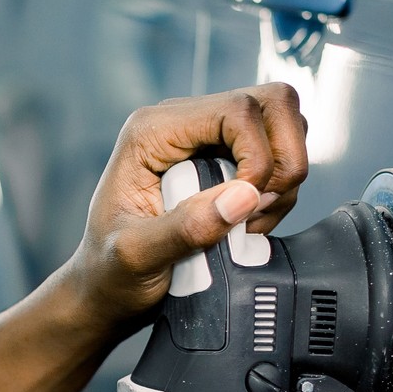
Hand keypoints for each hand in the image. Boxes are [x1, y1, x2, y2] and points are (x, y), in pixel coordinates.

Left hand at [61, 84, 308, 326]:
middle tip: (259, 209)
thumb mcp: (137, 255)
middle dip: (283, 160)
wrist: (107, 288)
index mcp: (151, 131)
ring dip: (282, 181)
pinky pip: (279, 159)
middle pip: (272, 104)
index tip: (249, 205)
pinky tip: (246, 225)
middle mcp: (182, 123)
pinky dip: (279, 194)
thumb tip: (244, 195)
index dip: (259, 156)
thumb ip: (186, 226)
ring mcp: (208, 138)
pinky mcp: (226, 160)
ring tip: (246, 224)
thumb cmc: (110, 269)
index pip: (237, 110)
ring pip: (285, 129)